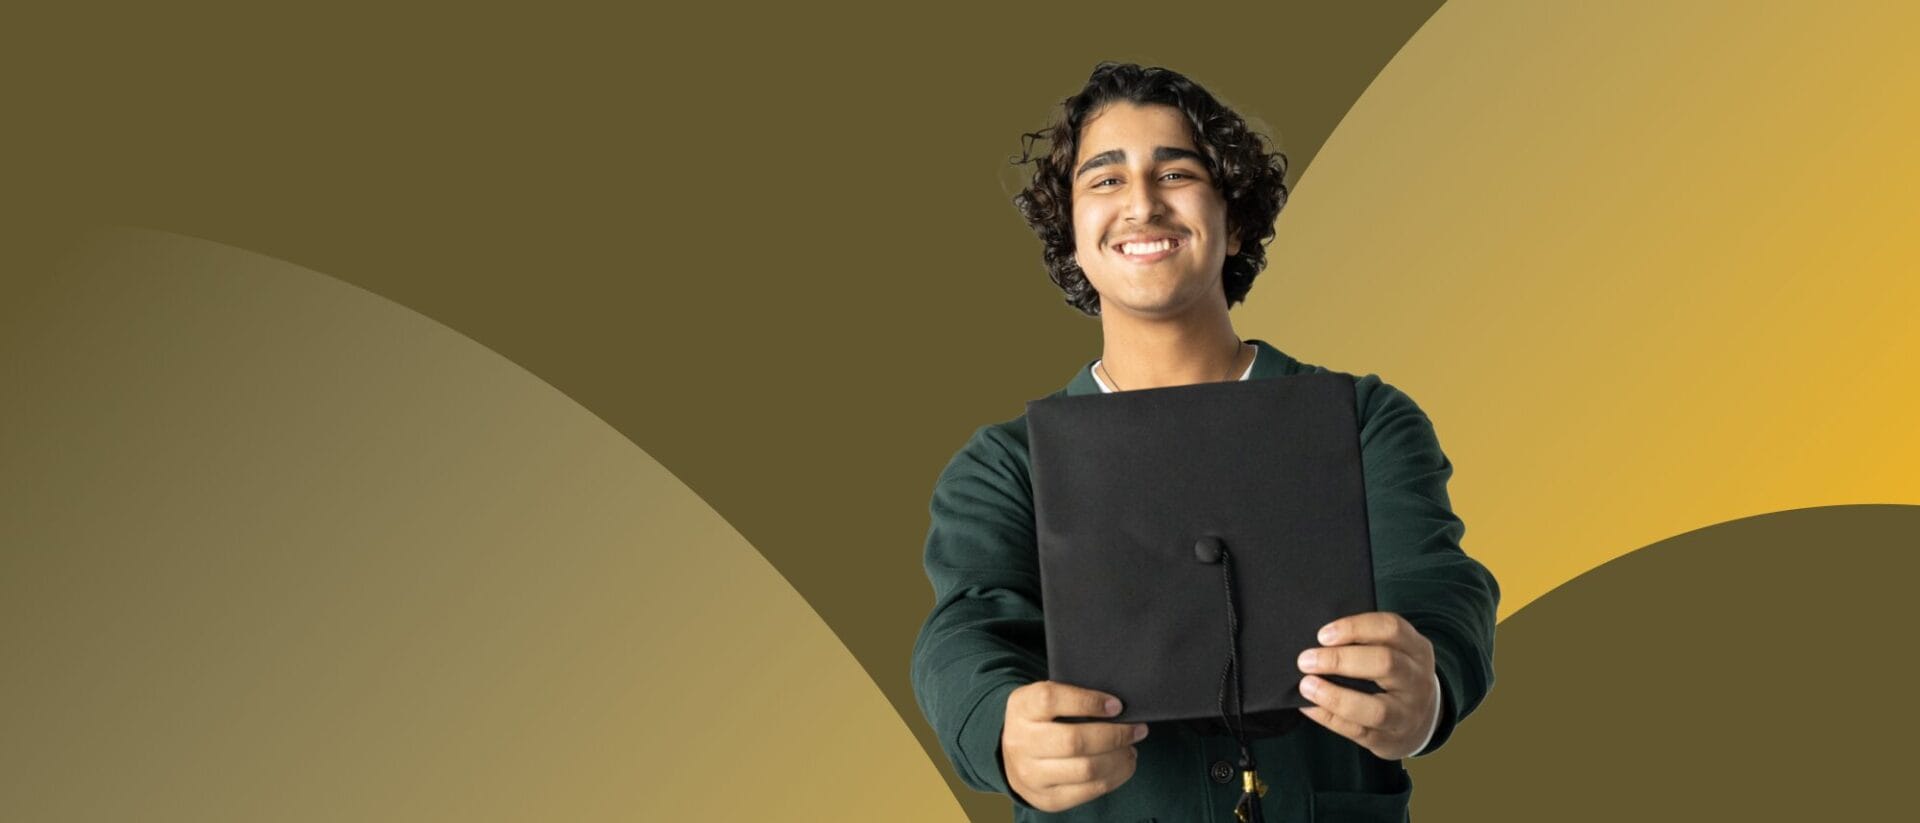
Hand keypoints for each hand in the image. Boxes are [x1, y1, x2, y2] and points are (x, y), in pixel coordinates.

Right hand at [1000, 681, 1146, 811]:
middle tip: (1137, 729)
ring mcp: (1031, 774)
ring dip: (1118, 758)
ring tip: (1131, 748)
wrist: (1012, 756)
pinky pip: (1089, 790)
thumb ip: (1072, 696)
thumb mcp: (1044, 699)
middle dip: (1114, 735)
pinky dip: (1115, 777)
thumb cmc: (1041, 720)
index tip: (1117, 705)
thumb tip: (1118, 707)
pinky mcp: (1047, 798)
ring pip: (1086, 769)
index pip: (1051, 700)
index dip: (1088, 702)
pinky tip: (1124, 764)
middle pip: (1074, 741)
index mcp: (1021, 708)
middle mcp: (1020, 742)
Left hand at [1295, 611, 1438, 759]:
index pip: (1391, 628)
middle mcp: (1417, 682)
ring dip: (1335, 696)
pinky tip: (1308, 706)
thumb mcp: (1396, 651)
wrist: (1420, 721)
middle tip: (1306, 660)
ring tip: (1306, 686)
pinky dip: (1328, 717)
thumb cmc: (1395, 676)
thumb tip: (1319, 640)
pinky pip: (1358, 731)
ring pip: (1376, 709)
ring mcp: (1407, 714)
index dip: (1354, 628)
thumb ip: (1367, 641)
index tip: (1322, 635)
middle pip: (1385, 663)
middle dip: (1340, 660)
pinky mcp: (1390, 739)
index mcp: (1418, 650)